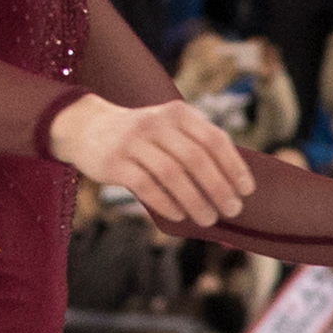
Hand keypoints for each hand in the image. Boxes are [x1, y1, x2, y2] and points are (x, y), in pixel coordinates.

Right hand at [51, 90, 256, 227]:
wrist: (86, 126)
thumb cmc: (140, 136)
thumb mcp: (168, 129)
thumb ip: (194, 147)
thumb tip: (229, 187)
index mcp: (177, 113)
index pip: (213, 139)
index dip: (233, 166)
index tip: (246, 190)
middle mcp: (156, 123)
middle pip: (196, 158)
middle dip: (219, 188)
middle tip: (232, 210)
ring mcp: (133, 141)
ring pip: (172, 174)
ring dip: (195, 200)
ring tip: (209, 219)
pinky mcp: (114, 162)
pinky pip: (146, 186)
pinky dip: (167, 203)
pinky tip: (180, 216)